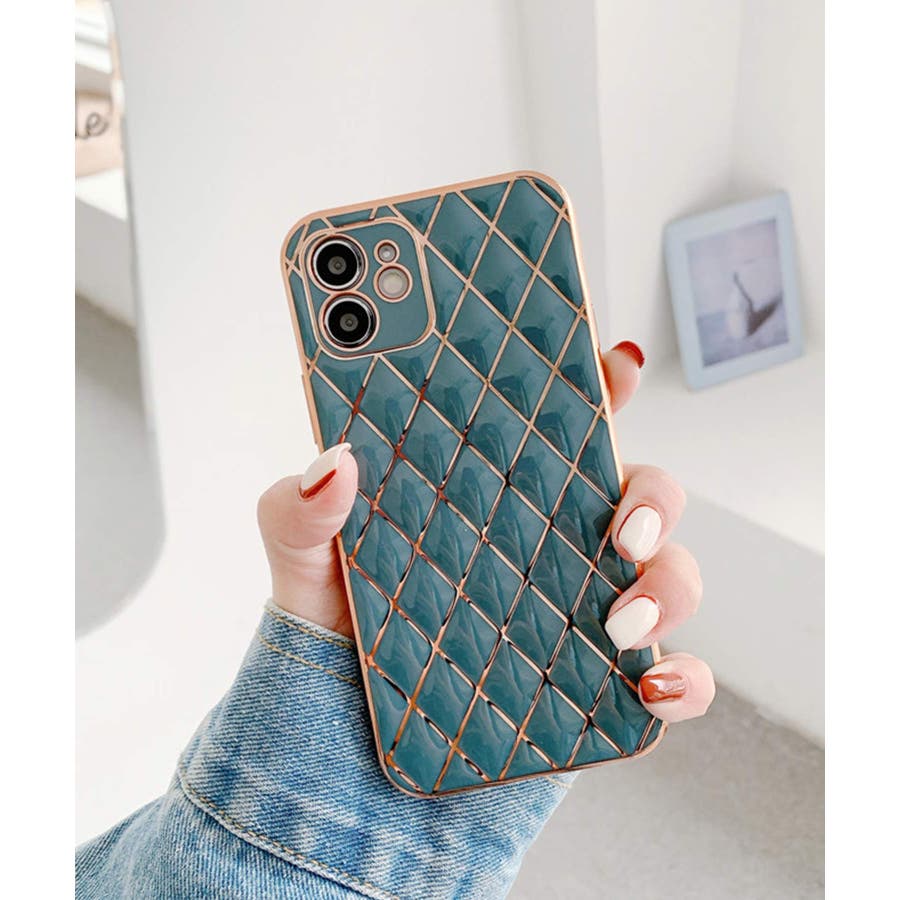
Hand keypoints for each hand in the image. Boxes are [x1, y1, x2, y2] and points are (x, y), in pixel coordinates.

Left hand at [257, 342, 714, 723]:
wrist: (344, 740)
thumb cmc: (342, 631)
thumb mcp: (309, 559)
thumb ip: (301, 510)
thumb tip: (332, 464)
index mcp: (499, 493)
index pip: (564, 422)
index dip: (600, 383)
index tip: (617, 366)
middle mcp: (554, 542)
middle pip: (640, 492)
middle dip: (653, 497)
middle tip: (622, 524)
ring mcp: (583, 609)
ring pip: (669, 573)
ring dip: (668, 586)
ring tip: (619, 619)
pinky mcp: (598, 684)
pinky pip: (673, 677)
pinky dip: (685, 680)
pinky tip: (651, 687)